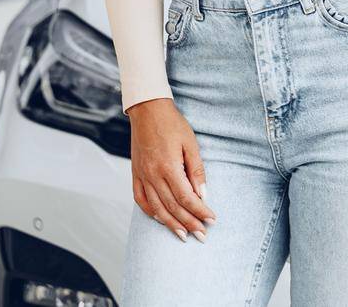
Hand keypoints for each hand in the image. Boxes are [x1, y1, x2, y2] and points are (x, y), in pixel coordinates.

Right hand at [128, 98, 216, 240]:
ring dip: (170, 224)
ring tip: (183, 236)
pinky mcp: (135, 175)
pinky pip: (140, 200)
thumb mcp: (190, 144)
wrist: (147, 111)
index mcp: (168, 167)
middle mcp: (153, 175)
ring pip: (156, 208)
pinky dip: (151, 212)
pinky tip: (160, 220)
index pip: (186, 197)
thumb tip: (204, 195)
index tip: (212, 220)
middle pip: (172, 207)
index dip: (199, 211)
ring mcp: (142, 176)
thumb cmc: (172, 125)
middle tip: (202, 235)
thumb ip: (197, 171)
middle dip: (189, 223)